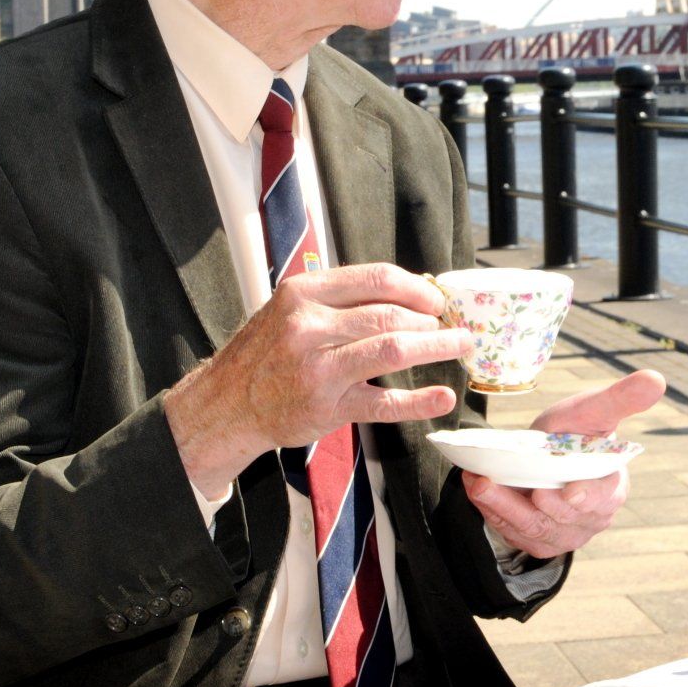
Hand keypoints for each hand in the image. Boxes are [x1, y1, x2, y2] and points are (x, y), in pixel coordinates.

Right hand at [165, 263, 473, 496]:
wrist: (227, 403)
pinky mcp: (327, 408)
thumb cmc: (268, 351)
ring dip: (436, 347)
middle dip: (431, 320)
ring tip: (460, 346)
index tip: (437, 298)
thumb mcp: (292, 308)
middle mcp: (308, 327)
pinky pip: (384, 403)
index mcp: (303, 293)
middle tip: (453, 325)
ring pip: (393, 351)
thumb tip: (410, 291)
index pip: (376, 279)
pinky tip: (443, 397)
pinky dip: (419, 401)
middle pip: (390, 315)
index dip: (417, 288)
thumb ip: (341, 298)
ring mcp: (318, 369)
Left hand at [463, 370, 665, 556]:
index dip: (587, 497)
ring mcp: (566, 534)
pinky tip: (477, 491)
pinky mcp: (540, 542)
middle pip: (563, 518)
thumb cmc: (575, 432)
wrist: (544, 454)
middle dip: (531, 503)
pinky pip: (516, 535)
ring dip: (502, 507)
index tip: (569, 492)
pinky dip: (493, 514)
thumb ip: (622, 399)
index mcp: (612, 487)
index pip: (603, 497)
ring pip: (535, 529)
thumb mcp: (594, 410)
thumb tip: (656, 379)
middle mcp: (593, 518)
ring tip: (479, 485)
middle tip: (501, 482)